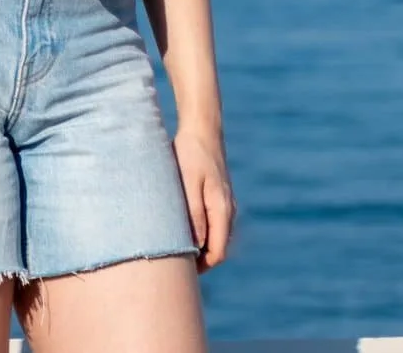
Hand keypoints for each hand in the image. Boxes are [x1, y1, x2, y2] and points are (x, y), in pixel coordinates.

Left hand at [174, 126, 233, 268]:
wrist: (202, 129)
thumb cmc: (190, 154)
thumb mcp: (188, 183)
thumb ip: (193, 213)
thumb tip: (196, 245)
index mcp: (222, 209)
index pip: (217, 252)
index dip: (201, 267)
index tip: (180, 272)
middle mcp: (228, 210)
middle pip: (218, 249)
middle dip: (199, 261)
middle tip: (174, 266)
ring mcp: (225, 204)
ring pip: (216, 238)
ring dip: (199, 248)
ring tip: (175, 251)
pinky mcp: (218, 198)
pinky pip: (213, 225)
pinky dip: (201, 235)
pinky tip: (182, 231)